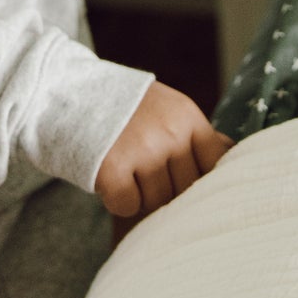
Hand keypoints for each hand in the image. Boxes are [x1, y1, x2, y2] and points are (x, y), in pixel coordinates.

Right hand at [95, 82, 230, 219]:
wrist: (66, 90)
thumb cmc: (121, 107)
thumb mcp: (166, 106)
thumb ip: (195, 132)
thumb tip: (231, 153)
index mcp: (187, 116)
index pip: (216, 163)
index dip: (203, 179)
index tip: (185, 182)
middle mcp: (170, 133)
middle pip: (186, 188)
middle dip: (168, 189)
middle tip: (144, 174)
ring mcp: (142, 150)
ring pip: (157, 201)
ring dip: (141, 195)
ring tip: (125, 171)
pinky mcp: (113, 169)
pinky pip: (128, 207)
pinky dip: (118, 201)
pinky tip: (110, 180)